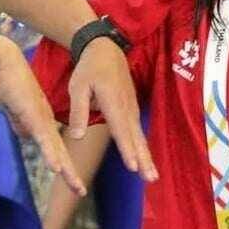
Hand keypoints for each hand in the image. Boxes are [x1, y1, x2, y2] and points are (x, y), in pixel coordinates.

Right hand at [0, 40, 85, 195]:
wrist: (3, 61)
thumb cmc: (7, 82)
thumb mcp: (15, 109)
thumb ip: (21, 124)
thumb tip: (27, 139)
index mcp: (44, 121)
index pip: (55, 149)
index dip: (63, 166)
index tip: (72, 181)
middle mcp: (47, 122)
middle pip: (61, 153)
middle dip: (70, 174)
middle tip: (81, 192)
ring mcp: (42, 119)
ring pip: (57, 150)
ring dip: (66, 170)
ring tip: (78, 187)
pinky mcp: (33, 115)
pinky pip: (44, 139)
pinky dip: (51, 154)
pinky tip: (57, 168)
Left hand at [66, 37, 156, 180]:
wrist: (106, 49)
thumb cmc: (89, 69)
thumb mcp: (77, 86)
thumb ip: (78, 111)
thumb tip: (76, 136)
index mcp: (112, 102)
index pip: (120, 130)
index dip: (127, 149)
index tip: (133, 166)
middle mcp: (126, 108)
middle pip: (136, 138)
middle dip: (144, 159)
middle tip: (150, 179)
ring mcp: (132, 109)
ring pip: (139, 137)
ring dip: (147, 157)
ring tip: (152, 176)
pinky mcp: (132, 109)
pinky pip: (138, 132)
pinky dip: (144, 148)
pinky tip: (146, 161)